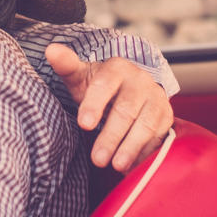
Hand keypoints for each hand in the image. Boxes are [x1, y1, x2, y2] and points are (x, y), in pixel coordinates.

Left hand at [44, 44, 172, 172]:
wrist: (130, 89)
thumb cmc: (100, 86)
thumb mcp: (81, 75)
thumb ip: (66, 65)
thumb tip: (51, 50)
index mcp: (117, 68)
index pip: (105, 85)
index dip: (94, 104)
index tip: (83, 125)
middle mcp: (140, 81)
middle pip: (125, 110)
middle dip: (111, 136)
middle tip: (97, 159)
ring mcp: (156, 99)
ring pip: (145, 125)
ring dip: (130, 147)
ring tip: (116, 166)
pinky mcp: (166, 117)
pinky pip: (158, 136)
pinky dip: (145, 153)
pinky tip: (132, 166)